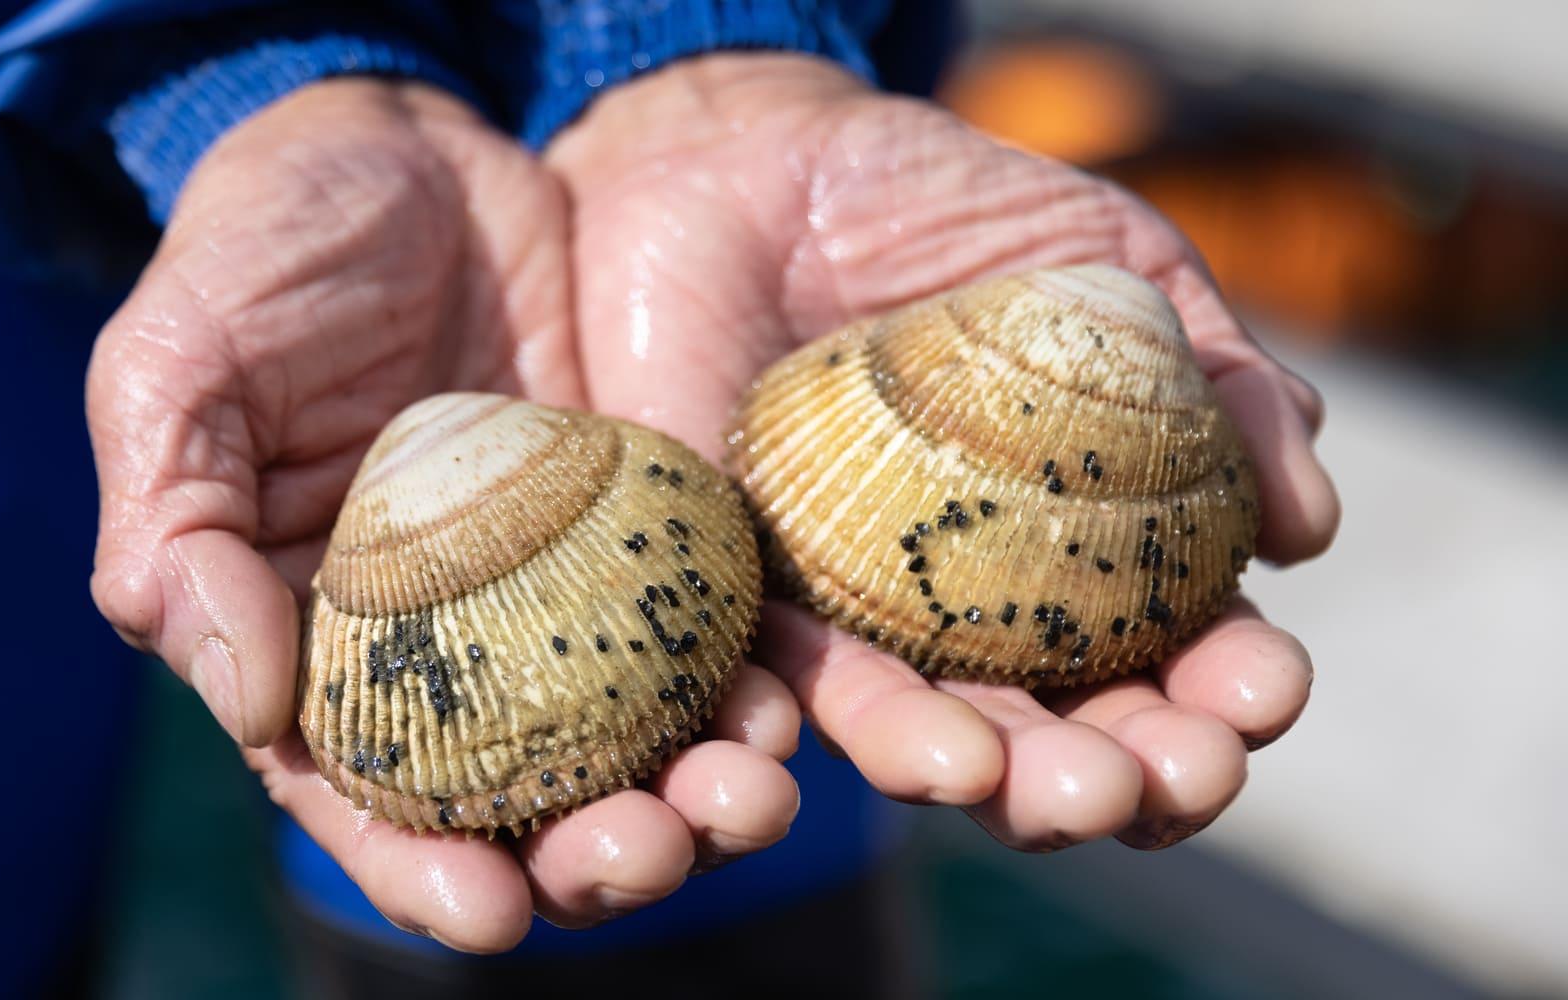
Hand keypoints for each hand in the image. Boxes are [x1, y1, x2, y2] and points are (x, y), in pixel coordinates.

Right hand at [86, 80, 801, 950]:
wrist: (408, 141)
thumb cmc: (261, 249)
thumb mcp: (176, 370)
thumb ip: (176, 532)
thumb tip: (247, 704)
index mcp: (312, 635)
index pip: (358, 793)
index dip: (417, 868)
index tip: (490, 914)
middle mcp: (440, 642)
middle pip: (516, 793)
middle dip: (586, 852)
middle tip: (652, 853)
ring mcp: (553, 591)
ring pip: (626, 732)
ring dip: (690, 790)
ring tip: (748, 802)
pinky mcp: (643, 527)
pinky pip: (701, 626)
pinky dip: (746, 679)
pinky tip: (789, 706)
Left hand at [548, 54, 1339, 850]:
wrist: (754, 163)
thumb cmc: (944, 211)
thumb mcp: (1111, 266)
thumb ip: (1220, 377)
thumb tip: (1309, 526)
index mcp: (1081, 553)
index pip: (1173, 658)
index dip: (1229, 693)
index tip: (1266, 690)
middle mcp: (969, 611)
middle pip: (1060, 733)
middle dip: (1131, 777)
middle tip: (1173, 779)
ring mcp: (850, 612)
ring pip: (927, 735)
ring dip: (1001, 784)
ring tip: (1054, 796)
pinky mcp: (736, 591)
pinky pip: (776, 680)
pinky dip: (837, 731)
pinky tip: (918, 754)